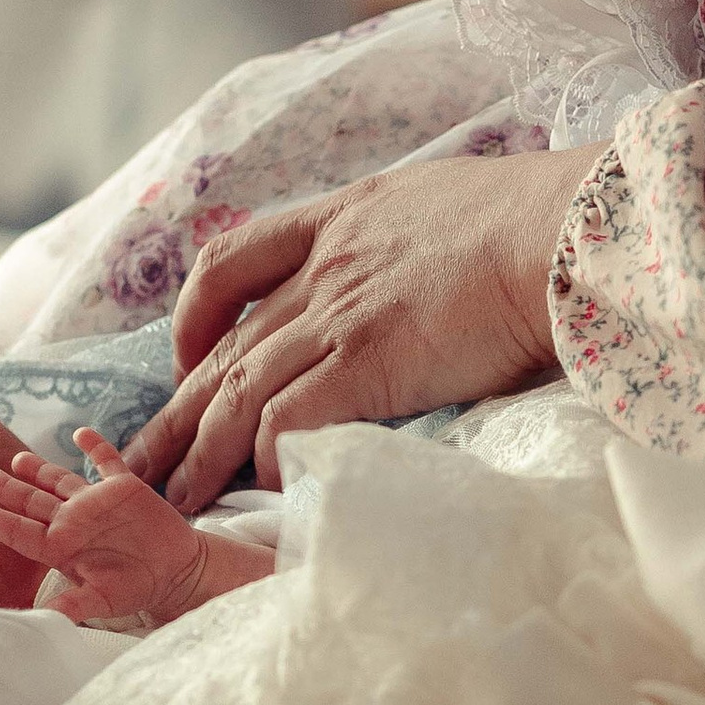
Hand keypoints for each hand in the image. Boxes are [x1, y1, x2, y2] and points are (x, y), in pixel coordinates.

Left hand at [0, 426, 252, 624]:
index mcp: (62, 546)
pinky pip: (105, 461)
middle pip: (32, 501)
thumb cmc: (136, 589)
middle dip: (7, 488)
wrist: (176, 572)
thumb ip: (72, 604)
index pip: (19, 530)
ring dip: (38, 469)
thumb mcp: (103, 601)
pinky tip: (81, 434)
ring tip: (17, 458)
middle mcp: (73, 522)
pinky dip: (94, 447)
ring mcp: (96, 503)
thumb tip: (42, 620)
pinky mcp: (123, 488)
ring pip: (59, 480)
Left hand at [130, 147, 595, 513]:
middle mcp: (327, 265)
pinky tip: (259, 492)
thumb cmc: (548, 220)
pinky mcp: (365, 361)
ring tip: (171, 501)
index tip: (184, 357)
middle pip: (222, 345)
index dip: (194, 314)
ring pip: (238, 390)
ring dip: (199, 453)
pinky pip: (286, 419)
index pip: (234, 260)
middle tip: (135, 461)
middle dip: (174, 410)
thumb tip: (447, 271)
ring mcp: (340, 313)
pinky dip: (264, 459)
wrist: (569, 228)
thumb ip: (429, 239)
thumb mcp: (463, 202)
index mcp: (345, 216)